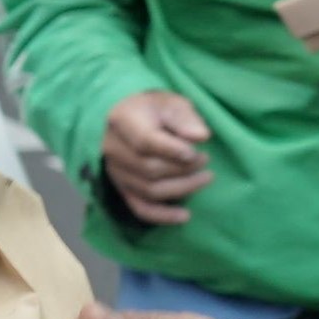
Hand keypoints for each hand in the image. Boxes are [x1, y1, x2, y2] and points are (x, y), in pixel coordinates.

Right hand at [100, 89, 213, 228]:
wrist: (128, 118)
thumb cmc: (153, 109)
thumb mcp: (170, 102)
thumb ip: (185, 117)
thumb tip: (200, 137)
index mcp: (122, 121)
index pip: (145, 142)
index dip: (172, 151)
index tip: (195, 152)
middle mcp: (112, 149)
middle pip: (149, 169)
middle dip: (183, 168)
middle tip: (205, 160)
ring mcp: (116, 172)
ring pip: (150, 190)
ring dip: (182, 188)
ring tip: (205, 177)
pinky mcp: (122, 188)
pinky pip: (140, 208)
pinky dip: (163, 216)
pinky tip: (185, 216)